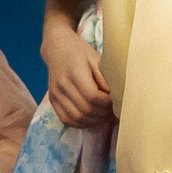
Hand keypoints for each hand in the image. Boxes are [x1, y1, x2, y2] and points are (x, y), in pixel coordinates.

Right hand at [40, 15, 112, 130]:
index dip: (108, 104)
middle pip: (85, 109)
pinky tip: (93, 119)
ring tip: (107, 116)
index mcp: (74, 72)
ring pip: (77, 117)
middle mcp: (62, 85)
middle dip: (104, 114)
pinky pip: (67, 120)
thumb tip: (116, 97)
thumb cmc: (81, 52)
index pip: (93, 96)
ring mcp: (55, 94)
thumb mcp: (96, 58)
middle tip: (116, 112)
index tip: (119, 102)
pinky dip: (82, 123)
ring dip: (95, 121)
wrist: (57, 49)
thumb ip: (105, 77)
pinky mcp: (52, 101)